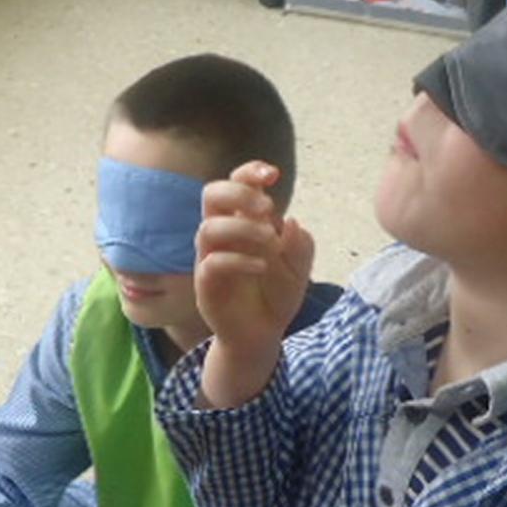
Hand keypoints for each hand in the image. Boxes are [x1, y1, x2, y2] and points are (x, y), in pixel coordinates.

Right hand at [195, 162, 315, 408]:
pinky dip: (239, 260)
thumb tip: (290, 222)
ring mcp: (210, 258)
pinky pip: (212, 263)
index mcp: (242, 221)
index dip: (250, 172)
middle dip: (238, 193)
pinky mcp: (206, 284)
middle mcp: (222, 234)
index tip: (273, 174)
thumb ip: (300, 244)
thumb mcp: (300, 268)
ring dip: (242, 228)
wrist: (262, 334)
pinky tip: (263, 267)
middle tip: (267, 208)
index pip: (236, 184)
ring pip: (208, 228)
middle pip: (211, 194)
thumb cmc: (276, 294)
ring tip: (271, 241)